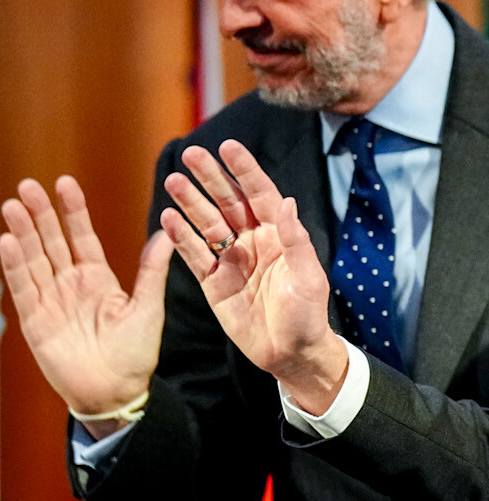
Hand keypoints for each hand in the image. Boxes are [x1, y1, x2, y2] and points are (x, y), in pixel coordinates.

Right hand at [0, 176, 172, 431]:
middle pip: (51, 242)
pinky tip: (8, 242)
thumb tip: (166, 232)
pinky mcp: (35, 320)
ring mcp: (50, 300)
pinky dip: (15, 266)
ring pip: (34, 259)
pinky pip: (23, 288)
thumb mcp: (148, 306)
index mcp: (98, 278)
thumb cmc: (135, 353)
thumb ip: (152, 270)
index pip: (81, 236)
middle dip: (40, 214)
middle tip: (29, 186)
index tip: (64, 182)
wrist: (116, 392)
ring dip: (23, 234)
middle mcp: (70, 284)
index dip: (72, 211)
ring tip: (13, 206)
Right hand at [158, 140, 346, 412]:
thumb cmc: (308, 315)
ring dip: (191, 203)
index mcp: (280, 235)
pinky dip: (181, 237)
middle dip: (211, 178)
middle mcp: (254, 241)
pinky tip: (168, 218)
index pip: (261, 194)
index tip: (229, 146)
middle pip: (229, 202)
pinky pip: (195, 255)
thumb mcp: (308, 278)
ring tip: (172, 181)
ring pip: (208, 224)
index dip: (245, 171)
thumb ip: (295, 241)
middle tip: (190, 153)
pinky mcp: (214, 282)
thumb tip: (288, 202)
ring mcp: (232, 260)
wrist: (291, 354)